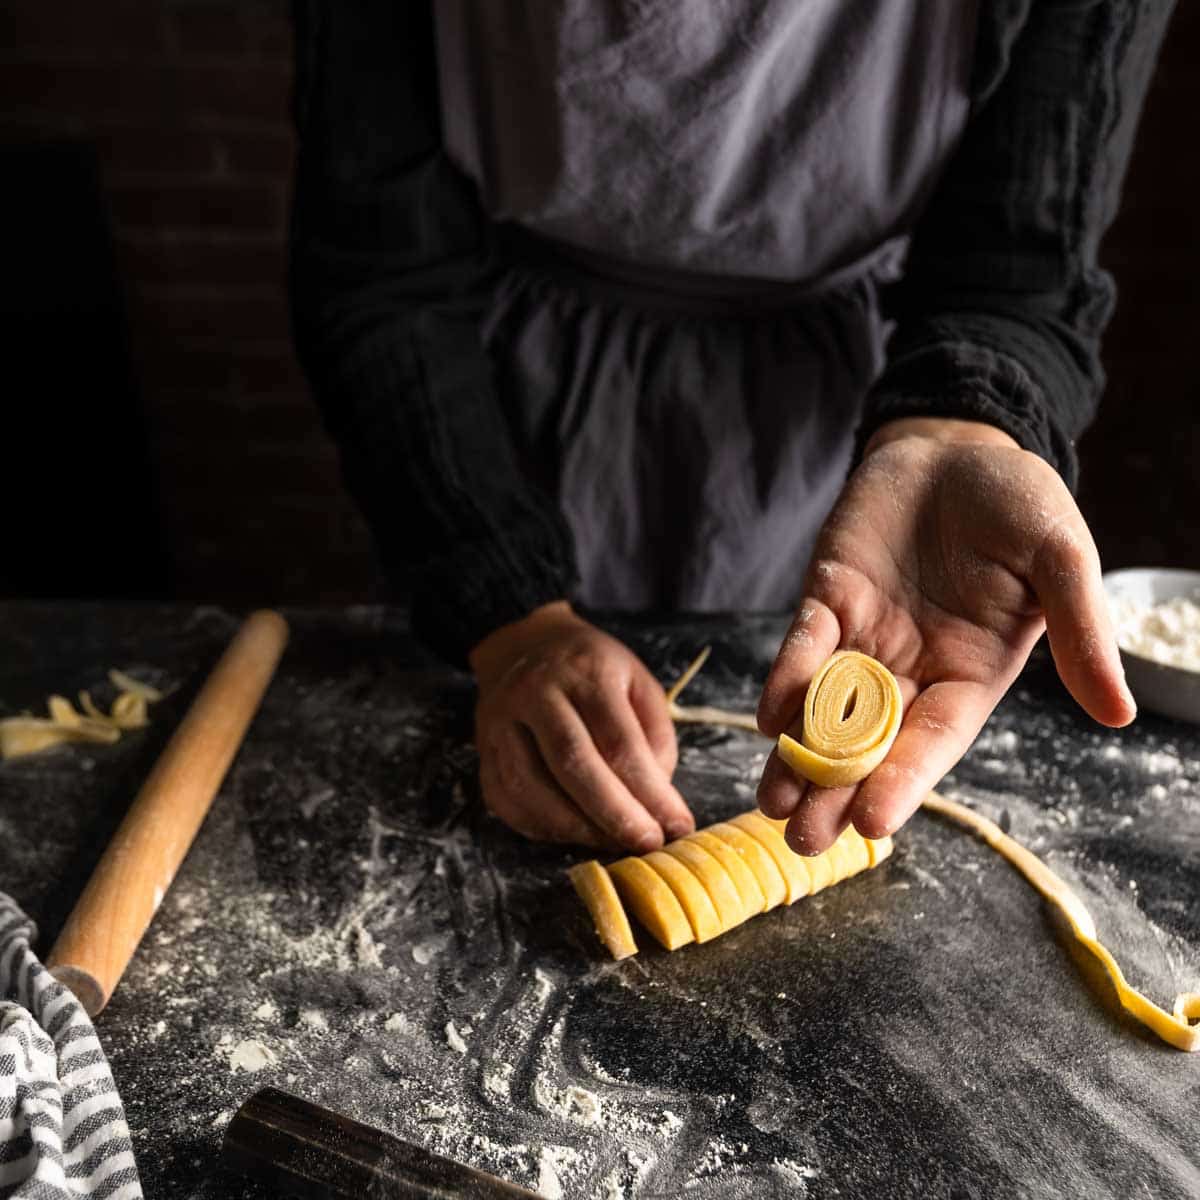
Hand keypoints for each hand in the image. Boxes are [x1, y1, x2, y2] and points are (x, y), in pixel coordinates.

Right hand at [469, 601, 693, 849]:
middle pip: (572, 763)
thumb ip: (655, 737)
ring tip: (611, 841)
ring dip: (575, 826)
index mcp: (585, 672)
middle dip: (613, 814)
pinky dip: (539, 826)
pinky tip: (571, 833)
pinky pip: (504, 798)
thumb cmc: (593, 671)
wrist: (528, 644)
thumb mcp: (638, 683)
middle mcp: (536, 692)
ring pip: (530, 786)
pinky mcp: (482, 747)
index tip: (676, 824)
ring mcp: (500, 720)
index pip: (619, 741)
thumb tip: (657, 800)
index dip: (650, 792)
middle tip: (646, 843)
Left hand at [756, 418, 1134, 854]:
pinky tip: (766, 717)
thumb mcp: (1061, 560)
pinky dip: (785, 678)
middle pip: (871, 743)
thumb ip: (1080, 632)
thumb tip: (1119, 711)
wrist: (958, 445)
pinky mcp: (828, 598)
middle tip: (804, 841)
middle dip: (837, 790)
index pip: (935, 740)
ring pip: (825, 708)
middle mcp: (913, 668)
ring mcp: (865, 636)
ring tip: (771, 801)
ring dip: (797, 754)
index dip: (905, 781)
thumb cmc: (1018, 502)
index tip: (874, 823)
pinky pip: (803, 644)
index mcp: (971, 673)